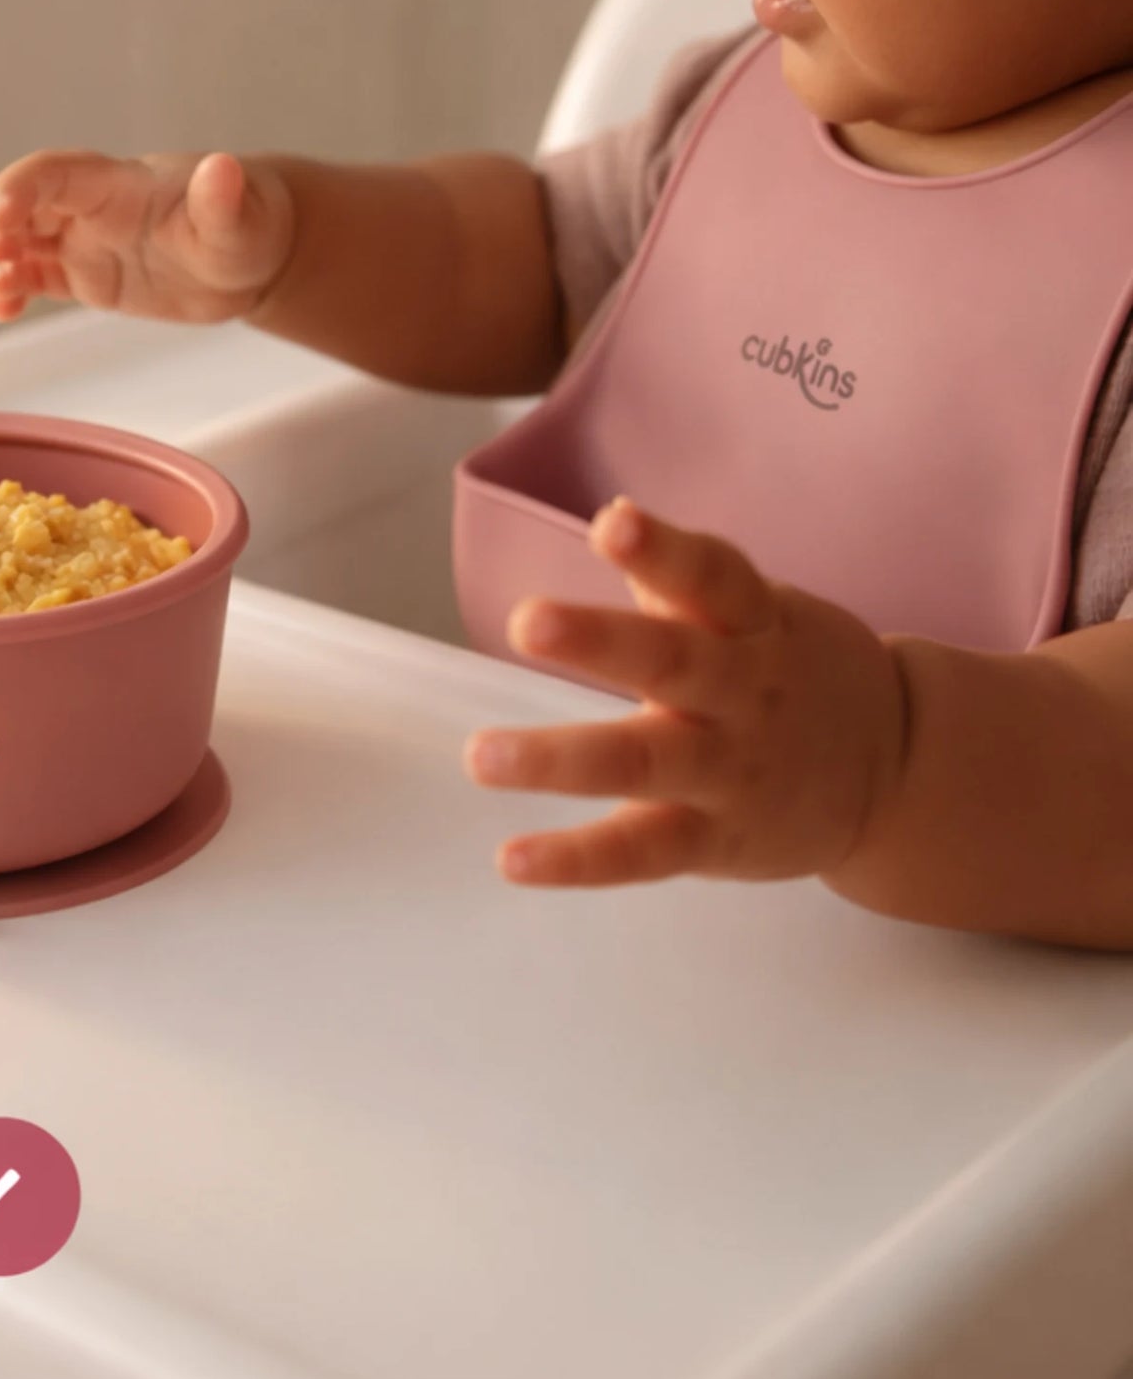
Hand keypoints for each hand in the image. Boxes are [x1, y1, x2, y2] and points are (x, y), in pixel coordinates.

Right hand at [0, 148, 295, 326]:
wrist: (255, 257)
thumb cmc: (248, 224)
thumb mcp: (239, 219)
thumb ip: (223, 200)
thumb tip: (222, 171)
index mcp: (119, 184)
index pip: (56, 172)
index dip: (20, 189)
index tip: (0, 218)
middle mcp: (92, 206)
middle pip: (26, 201)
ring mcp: (85, 241)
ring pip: (22, 241)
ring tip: (2, 296)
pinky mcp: (86, 275)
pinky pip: (36, 277)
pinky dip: (12, 289)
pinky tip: (5, 311)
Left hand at [463, 496, 908, 887]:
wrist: (897, 771)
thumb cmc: (789, 672)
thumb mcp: (759, 616)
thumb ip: (684, 582)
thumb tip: (616, 516)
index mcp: (753, 624)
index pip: (713, 577)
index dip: (663, 550)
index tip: (612, 523)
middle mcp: (744, 692)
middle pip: (674, 663)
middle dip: (601, 642)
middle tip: (525, 621)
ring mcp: (731, 771)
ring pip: (645, 763)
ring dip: (560, 760)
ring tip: (481, 757)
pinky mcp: (717, 840)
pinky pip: (643, 851)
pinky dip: (577, 861)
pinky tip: (511, 859)